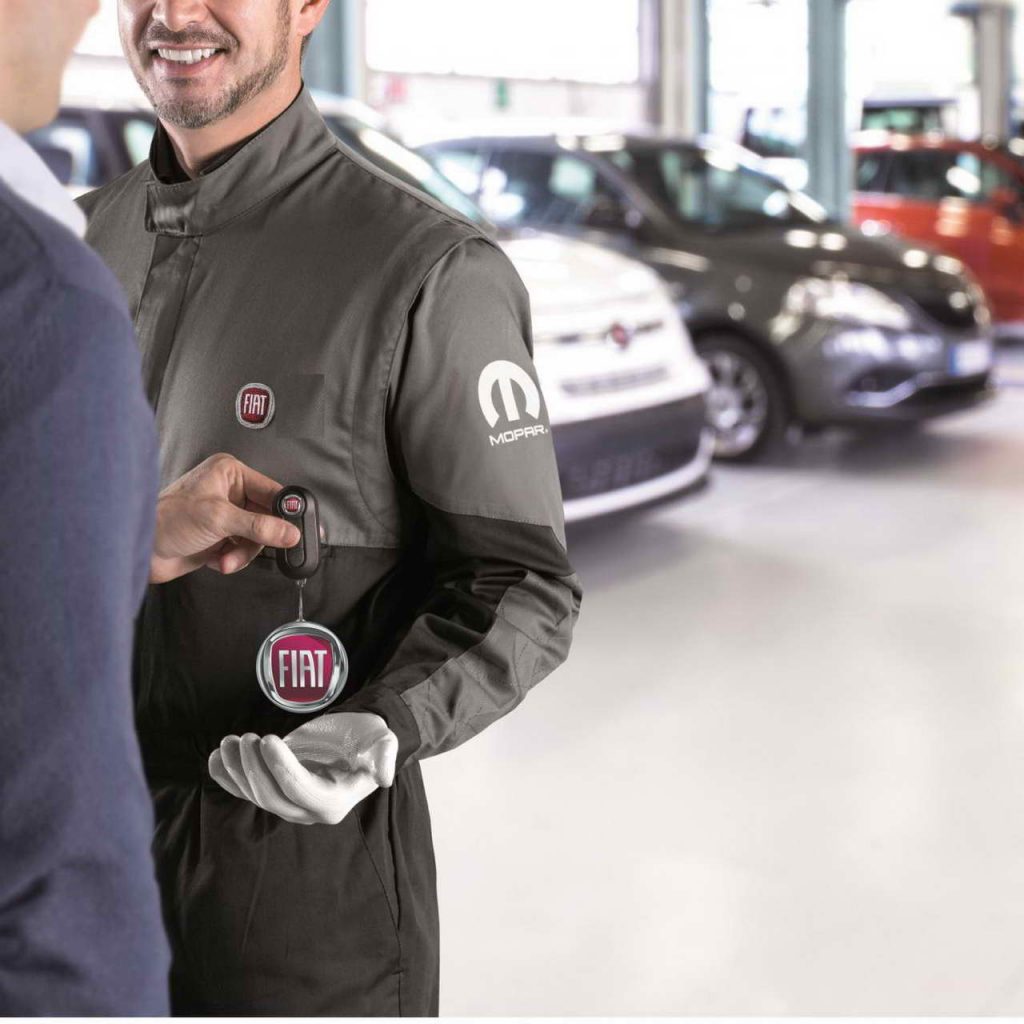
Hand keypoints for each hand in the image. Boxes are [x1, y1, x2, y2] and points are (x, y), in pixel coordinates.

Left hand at [150, 453, 299, 582]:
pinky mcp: (219, 535)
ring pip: (255, 537)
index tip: (292, 531)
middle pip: (266, 518)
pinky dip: (233, 558)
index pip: (271, 491)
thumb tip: (289, 532)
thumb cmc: (165, 521)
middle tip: (249, 547)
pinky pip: (242, 549)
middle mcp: (228, 491)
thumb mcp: (219, 519)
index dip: (283, 513)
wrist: (139, 550)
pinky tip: (217, 560)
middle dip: (256, 539)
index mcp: (229, 473)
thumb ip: (259, 526)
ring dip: (242, 552)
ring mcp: (224, 514)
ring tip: (226, 559)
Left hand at [208, 713, 398, 824]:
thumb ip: (385, 756)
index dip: (281, 767)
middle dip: (254, 768)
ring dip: (237, 769)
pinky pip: (244, 791)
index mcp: (334, 802)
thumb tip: (384, 777)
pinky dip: (226, 776)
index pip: (300, 791)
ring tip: (230, 741)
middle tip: (247, 737)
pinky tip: (216, 757)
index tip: (268, 739)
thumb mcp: (383, 741)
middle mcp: (308, 811)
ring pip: (255, 795)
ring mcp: (288, 804)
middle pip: (273, 797)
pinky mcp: (273, 792)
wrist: (355, 737)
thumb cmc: (367, 737)